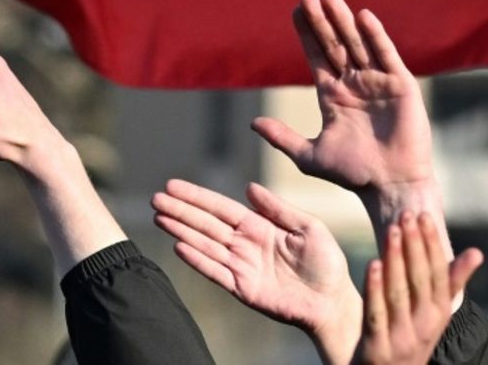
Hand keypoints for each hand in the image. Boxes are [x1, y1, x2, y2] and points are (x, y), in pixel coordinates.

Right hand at [152, 180, 360, 364]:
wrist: (332, 302)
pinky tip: (178, 247)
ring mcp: (241, 267)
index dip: (198, 197)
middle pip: (206, 224)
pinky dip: (197, 260)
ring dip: (181, 231)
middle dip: (181, 211)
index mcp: (260, 226)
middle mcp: (245, 244)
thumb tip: (249, 188)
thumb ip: (278, 209)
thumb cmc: (326, 263)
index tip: (174, 185)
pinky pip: (215, 272)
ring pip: (205, 245)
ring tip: (159, 217)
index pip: (222, 208)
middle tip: (155, 198)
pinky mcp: (242, 288)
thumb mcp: (308, 227)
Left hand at [253, 0, 433, 195]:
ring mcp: (378, 82)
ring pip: (358, 45)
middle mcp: (355, 84)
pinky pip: (386, 55)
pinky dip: (376, 36)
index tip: (295, 10)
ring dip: (344, 22)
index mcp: (333, 96)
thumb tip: (252, 123)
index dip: (306, 33)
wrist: (390, 186)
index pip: (316, 56)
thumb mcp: (310, 155)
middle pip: (335, 45)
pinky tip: (363, 17)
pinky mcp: (401, 85)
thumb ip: (282, 137)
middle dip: (321, 22)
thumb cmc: (353, 175)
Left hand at [354, 213, 481, 364]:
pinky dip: (375, 288)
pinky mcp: (377, 348)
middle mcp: (425, 326)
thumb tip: (477, 252)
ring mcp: (401, 338)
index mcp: (440, 314)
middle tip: (407, 214)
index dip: (431, 244)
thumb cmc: (412, 338)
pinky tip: (373, 264)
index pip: (438, 273)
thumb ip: (451, 281)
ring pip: (399, 293)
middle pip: (420, 280)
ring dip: (396, 259)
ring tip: (392, 230)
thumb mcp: (435, 313)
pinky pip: (376, 314)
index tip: (424, 215)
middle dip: (414, 245)